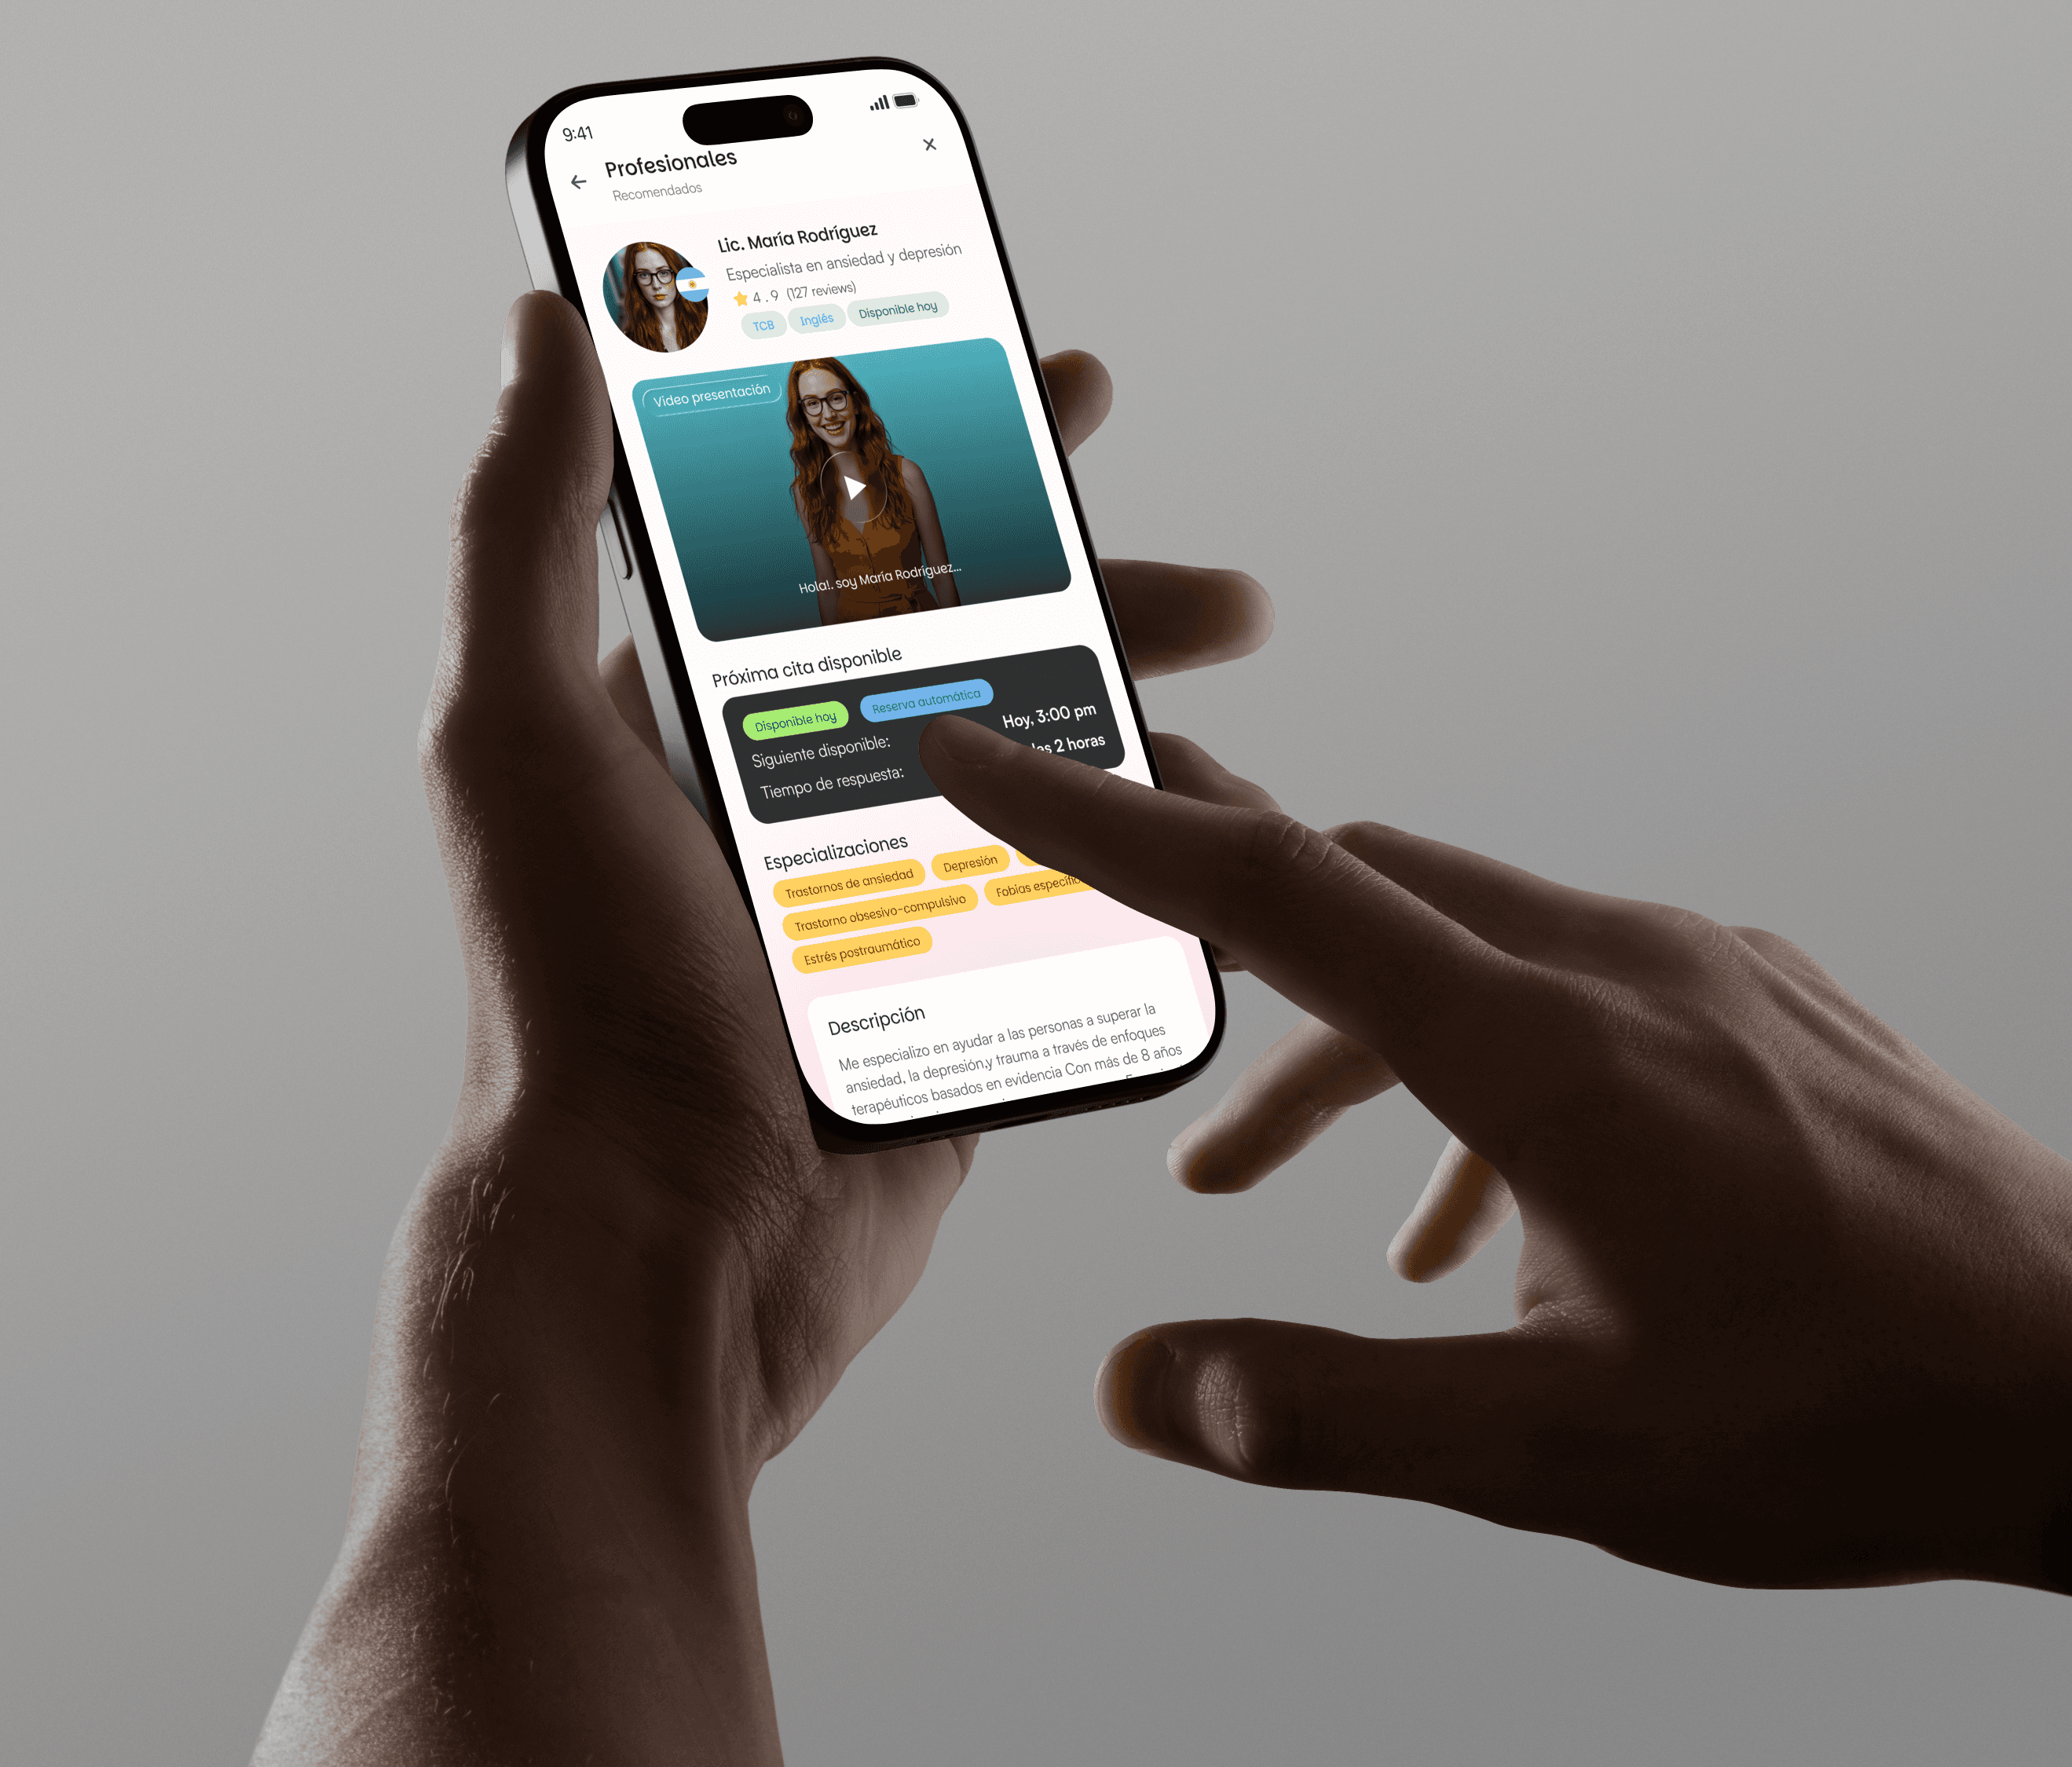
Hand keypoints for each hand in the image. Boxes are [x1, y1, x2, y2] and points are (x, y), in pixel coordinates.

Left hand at [253, 295, 1270, 1763]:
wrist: (672, 1243)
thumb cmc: (582, 995)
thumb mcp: (523, 732)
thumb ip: (529, 526)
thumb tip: (545, 325)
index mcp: (697, 709)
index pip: (839, 536)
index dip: (953, 449)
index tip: (1055, 386)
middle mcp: (797, 785)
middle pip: (980, 642)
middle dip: (1101, 591)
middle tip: (1217, 594)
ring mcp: (890, 887)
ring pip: (1048, 758)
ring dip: (1145, 713)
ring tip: (1235, 714)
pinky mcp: (963, 985)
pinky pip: (1080, 888)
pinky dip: (1154, 842)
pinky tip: (1218, 819)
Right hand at [917, 716, 2071, 1671]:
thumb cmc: (1857, 1417)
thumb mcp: (1561, 1457)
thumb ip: (1324, 1413)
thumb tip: (1136, 1384)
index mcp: (1545, 1051)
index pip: (1276, 894)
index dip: (1105, 825)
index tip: (986, 753)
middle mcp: (1617, 967)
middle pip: (1356, 885)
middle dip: (1210, 925)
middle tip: (1106, 952)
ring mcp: (1698, 970)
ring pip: (1455, 941)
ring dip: (1339, 1037)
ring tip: (1247, 1181)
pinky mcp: (1754, 1001)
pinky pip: (1562, 986)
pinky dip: (1466, 1064)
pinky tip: (1469, 1221)